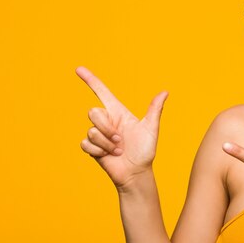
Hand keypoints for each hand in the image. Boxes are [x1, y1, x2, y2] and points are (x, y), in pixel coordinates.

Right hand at [76, 66, 167, 188]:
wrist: (136, 173)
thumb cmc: (145, 151)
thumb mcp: (151, 129)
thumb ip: (155, 110)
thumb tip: (165, 92)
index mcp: (118, 113)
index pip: (102, 92)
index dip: (90, 80)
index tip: (79, 69)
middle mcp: (107, 121)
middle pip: (94, 112)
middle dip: (107, 128)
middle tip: (121, 141)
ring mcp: (98, 134)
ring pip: (92, 131)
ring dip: (107, 144)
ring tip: (118, 151)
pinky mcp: (92, 148)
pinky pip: (86, 143)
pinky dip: (99, 151)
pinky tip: (108, 156)